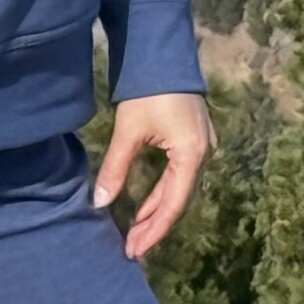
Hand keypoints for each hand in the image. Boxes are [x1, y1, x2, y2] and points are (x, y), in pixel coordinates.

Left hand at [92, 91, 213, 260]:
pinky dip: (163, 193)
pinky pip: (181, 176)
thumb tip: (99, 203)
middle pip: (179, 200)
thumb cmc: (146, 90)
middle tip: (133, 248)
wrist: (162, 54)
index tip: (135, 250)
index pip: (173, 204)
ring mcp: (203, 146)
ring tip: (136, 233)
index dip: (154, 230)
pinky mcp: (195, 139)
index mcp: (192, 154)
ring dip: (158, 211)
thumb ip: (115, 168)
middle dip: (155, 225)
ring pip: (180, 189)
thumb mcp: (128, 130)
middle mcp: (204, 154)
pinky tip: (146, 206)